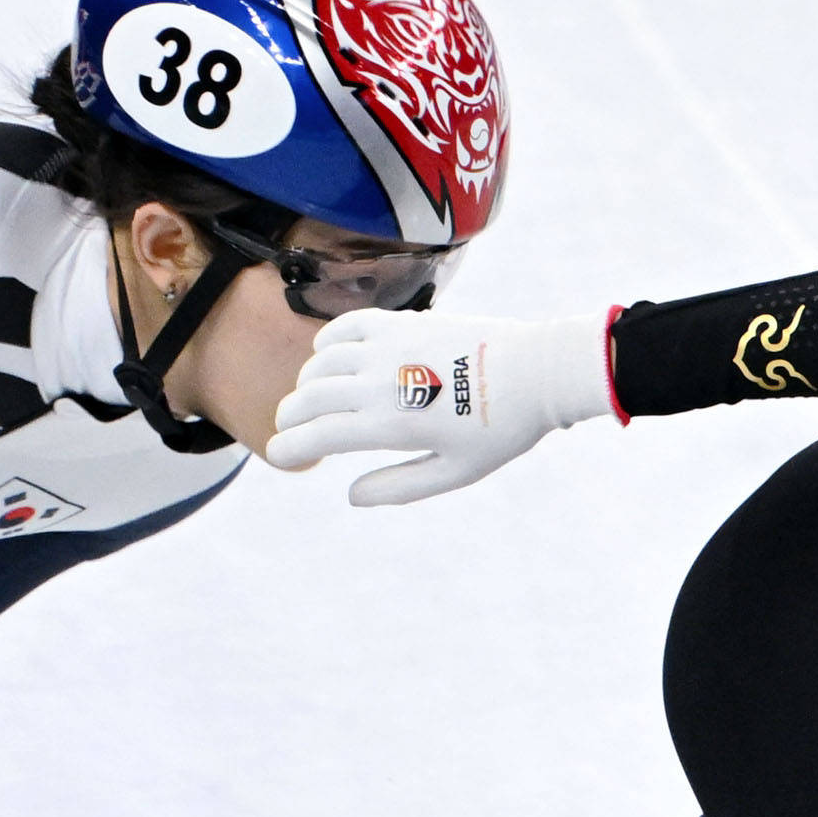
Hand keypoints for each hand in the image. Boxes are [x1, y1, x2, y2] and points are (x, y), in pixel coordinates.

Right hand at [263, 309, 609, 505]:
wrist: (537, 371)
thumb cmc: (500, 430)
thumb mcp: (454, 472)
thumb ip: (399, 486)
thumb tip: (350, 495)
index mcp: (392, 425)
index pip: (317, 435)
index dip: (287, 448)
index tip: (280, 455)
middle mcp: (383, 382)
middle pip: (308, 397)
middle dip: (290, 417)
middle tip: (291, 430)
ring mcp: (391, 346)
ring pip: (321, 362)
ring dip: (306, 383)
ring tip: (313, 400)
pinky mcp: (404, 322)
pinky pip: (347, 326)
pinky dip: (327, 343)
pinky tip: (329, 358)